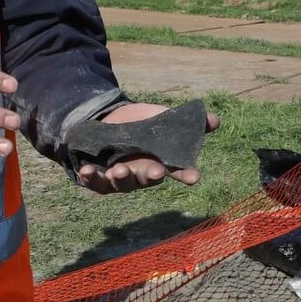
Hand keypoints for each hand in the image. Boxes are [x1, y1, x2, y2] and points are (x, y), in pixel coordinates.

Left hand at [75, 103, 219, 194]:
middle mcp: (142, 173)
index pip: (179, 171)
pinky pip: (94, 182)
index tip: (194, 176)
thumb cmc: (139, 125)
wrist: (105, 122)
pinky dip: (90, 178)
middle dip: (151, 176)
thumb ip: (185, 121)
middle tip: (155, 171)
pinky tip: (86, 171)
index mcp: (161, 162)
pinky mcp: (98, 177)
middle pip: (149, 178)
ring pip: (122, 183)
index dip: (186, 174)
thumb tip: (214, 119)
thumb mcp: (161, 118)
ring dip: (122, 178)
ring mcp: (120, 177)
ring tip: (120, 170)